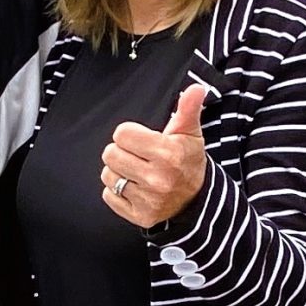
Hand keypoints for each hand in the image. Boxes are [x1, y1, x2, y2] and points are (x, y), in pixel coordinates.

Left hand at [100, 83, 207, 229]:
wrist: (197, 200)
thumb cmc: (188, 161)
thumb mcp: (189, 133)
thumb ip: (188, 109)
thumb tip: (196, 88)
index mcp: (168, 154)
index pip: (122, 134)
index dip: (130, 134)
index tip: (142, 140)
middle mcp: (157, 179)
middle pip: (110, 154)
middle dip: (121, 152)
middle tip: (138, 156)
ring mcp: (148, 200)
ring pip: (108, 176)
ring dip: (118, 172)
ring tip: (136, 172)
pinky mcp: (140, 216)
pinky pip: (109, 196)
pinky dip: (117, 192)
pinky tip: (134, 188)